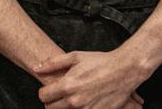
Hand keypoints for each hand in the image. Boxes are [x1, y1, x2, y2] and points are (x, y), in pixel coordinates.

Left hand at [34, 50, 148, 108]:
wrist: (125, 70)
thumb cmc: (100, 62)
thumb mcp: (75, 57)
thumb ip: (53, 63)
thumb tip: (36, 68)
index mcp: (67, 86)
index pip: (43, 96)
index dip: (44, 92)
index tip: (49, 89)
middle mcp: (75, 101)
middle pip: (51, 108)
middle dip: (53, 101)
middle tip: (60, 93)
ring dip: (66, 106)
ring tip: (74, 95)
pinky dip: (82, 108)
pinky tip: (86, 100)